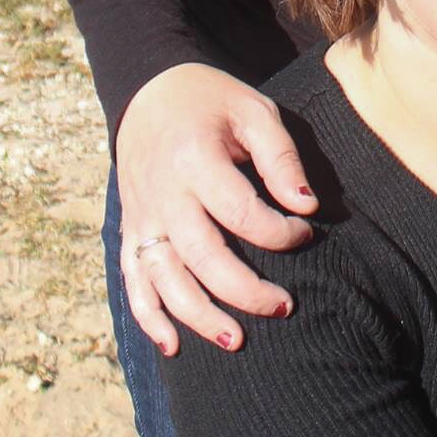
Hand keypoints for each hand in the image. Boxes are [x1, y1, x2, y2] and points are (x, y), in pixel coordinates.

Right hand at [115, 62, 318, 354]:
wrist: (148, 91)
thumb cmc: (212, 101)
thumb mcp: (253, 110)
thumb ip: (281, 157)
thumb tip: (306, 206)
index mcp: (194, 160)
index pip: (240, 213)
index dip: (279, 232)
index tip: (305, 231)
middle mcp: (163, 195)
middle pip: (201, 257)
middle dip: (245, 290)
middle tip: (285, 307)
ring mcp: (142, 217)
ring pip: (164, 280)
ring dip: (198, 316)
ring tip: (237, 340)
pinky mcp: (130, 230)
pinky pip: (132, 281)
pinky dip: (149, 317)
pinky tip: (173, 345)